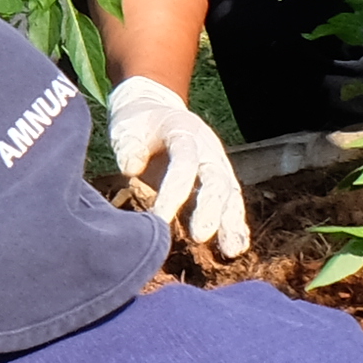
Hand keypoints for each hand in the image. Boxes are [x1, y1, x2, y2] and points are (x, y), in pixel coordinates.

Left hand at [100, 75, 251, 259]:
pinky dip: (235, 225)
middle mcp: (208, 149)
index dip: (173, 192)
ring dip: (231, 223)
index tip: (159, 219)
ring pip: (230, 194)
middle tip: (199, 236)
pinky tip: (235, 249)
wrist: (154, 110)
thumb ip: (129, 147)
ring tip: (230, 251)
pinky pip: (231, 203)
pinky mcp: (219, 181)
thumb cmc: (137, 124)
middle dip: (210, 210)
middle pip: (216, 180)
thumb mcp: (127, 127)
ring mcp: (217, 165)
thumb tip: (131, 169)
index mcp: (185, 132)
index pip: (184, 163)